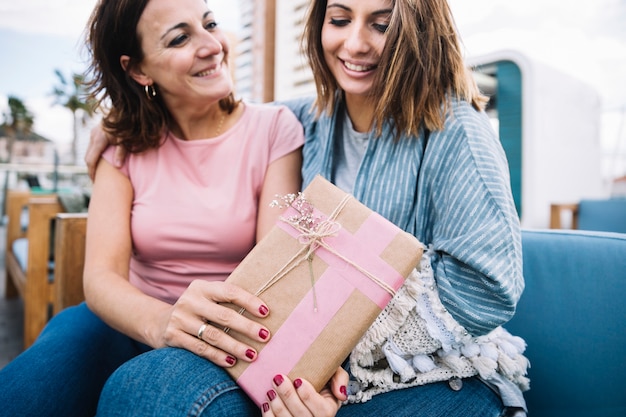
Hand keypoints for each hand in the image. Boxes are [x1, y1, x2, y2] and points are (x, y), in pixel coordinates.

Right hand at [85, 124, 126, 180]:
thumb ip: (121, 153)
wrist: (123, 110)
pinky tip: (99, 160)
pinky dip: (94, 155)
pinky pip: (92, 146)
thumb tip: (118, 167)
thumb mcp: (125, 140)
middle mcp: (93, 136)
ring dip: (92, 161)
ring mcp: (93, 133)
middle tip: (95, 180)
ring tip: (97, 172)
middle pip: (88, 157)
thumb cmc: (125, 126)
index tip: (94, 181)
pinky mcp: (96, 131)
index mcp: (99, 140)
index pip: (91, 160)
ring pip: (89, 151)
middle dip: (91, 168)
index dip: (92, 172)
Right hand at [155, 279, 271, 366]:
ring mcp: (180, 319)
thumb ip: (226, 302)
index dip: (249, 302)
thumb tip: (263, 313)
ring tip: (252, 354)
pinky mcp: (173, 337)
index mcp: (202, 287)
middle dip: (247, 327)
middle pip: (224, 315)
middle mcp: (190, 301)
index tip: (266, 312)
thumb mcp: (206, 299)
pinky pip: (200, 349)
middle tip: (265, 336)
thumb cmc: (196, 311)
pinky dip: (218, 356)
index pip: (230, 292)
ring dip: (235, 346)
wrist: (158, 322)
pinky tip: (231, 362)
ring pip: (213, 335)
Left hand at [262, 368, 348, 416]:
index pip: (322, 410)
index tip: (298, 379)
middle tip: (278, 378)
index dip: (308, 395)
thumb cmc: (320, 382)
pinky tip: (267, 402)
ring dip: (276, 404)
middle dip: (288, 395)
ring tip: (271, 389)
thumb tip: (340, 394)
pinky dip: (268, 414)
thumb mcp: (333, 376)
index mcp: (329, 411)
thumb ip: (340, 378)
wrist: (306, 391)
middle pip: (301, 414)